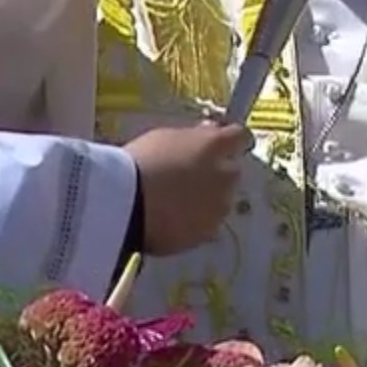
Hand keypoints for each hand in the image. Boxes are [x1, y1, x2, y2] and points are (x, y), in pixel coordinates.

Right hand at [125, 121, 252, 256]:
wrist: (126, 204)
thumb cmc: (140, 162)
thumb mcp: (164, 137)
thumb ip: (192, 138)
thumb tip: (208, 133)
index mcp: (216, 145)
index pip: (240, 137)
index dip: (230, 142)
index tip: (218, 146)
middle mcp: (226, 175)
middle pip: (231, 172)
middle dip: (216, 174)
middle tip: (187, 178)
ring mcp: (220, 207)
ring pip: (220, 201)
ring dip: (206, 200)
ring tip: (175, 204)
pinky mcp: (207, 233)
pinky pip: (206, 224)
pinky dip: (194, 222)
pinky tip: (170, 221)